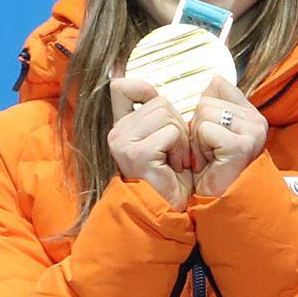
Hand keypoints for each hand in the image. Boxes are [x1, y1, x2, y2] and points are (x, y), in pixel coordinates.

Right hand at [108, 77, 192, 210]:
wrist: (168, 209)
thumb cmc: (170, 176)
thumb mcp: (163, 137)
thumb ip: (156, 113)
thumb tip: (154, 89)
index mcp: (121, 126)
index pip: (121, 87)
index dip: (142, 88)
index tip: (157, 106)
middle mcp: (116, 132)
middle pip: (160, 102)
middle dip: (177, 125)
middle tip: (174, 152)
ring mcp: (123, 142)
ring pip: (167, 116)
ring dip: (181, 139)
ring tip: (174, 160)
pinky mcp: (137, 153)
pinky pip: (171, 133)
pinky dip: (180, 150)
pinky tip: (174, 167)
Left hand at [190, 76, 267, 197]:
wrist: (218, 202)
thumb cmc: (213, 169)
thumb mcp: (212, 131)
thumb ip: (215, 104)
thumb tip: (214, 79)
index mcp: (252, 114)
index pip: (219, 86)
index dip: (203, 110)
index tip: (208, 135)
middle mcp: (257, 120)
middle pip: (207, 100)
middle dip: (197, 127)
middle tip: (207, 151)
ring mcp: (253, 132)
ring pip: (204, 113)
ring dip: (197, 139)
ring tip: (208, 157)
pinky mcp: (241, 145)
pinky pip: (205, 130)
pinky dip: (199, 148)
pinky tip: (209, 163)